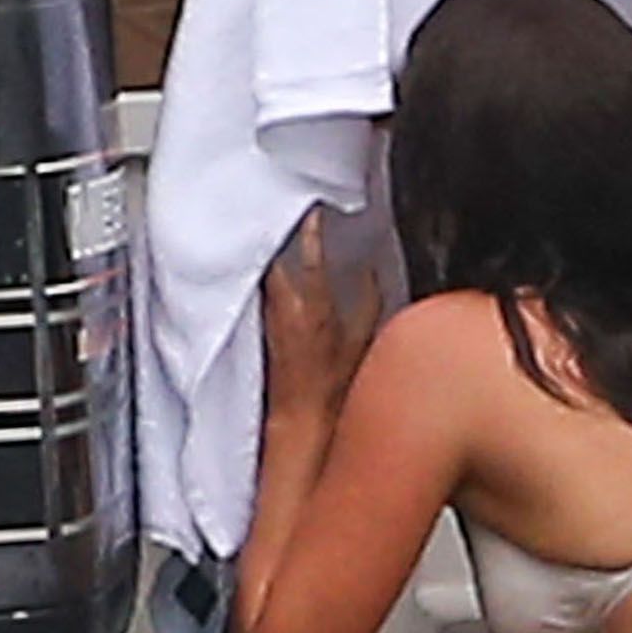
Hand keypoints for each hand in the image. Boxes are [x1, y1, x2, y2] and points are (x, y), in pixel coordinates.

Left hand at [261, 207, 381, 418]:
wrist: (300, 420)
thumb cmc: (333, 387)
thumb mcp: (363, 342)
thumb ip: (368, 301)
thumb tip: (369, 271)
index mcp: (313, 310)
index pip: (310, 261)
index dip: (311, 233)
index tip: (313, 212)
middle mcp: (284, 310)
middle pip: (273, 262)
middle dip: (278, 236)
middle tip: (285, 215)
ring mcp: (268, 319)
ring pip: (266, 276)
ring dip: (272, 254)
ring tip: (278, 234)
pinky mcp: (262, 328)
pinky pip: (263, 291)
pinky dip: (270, 276)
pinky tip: (275, 270)